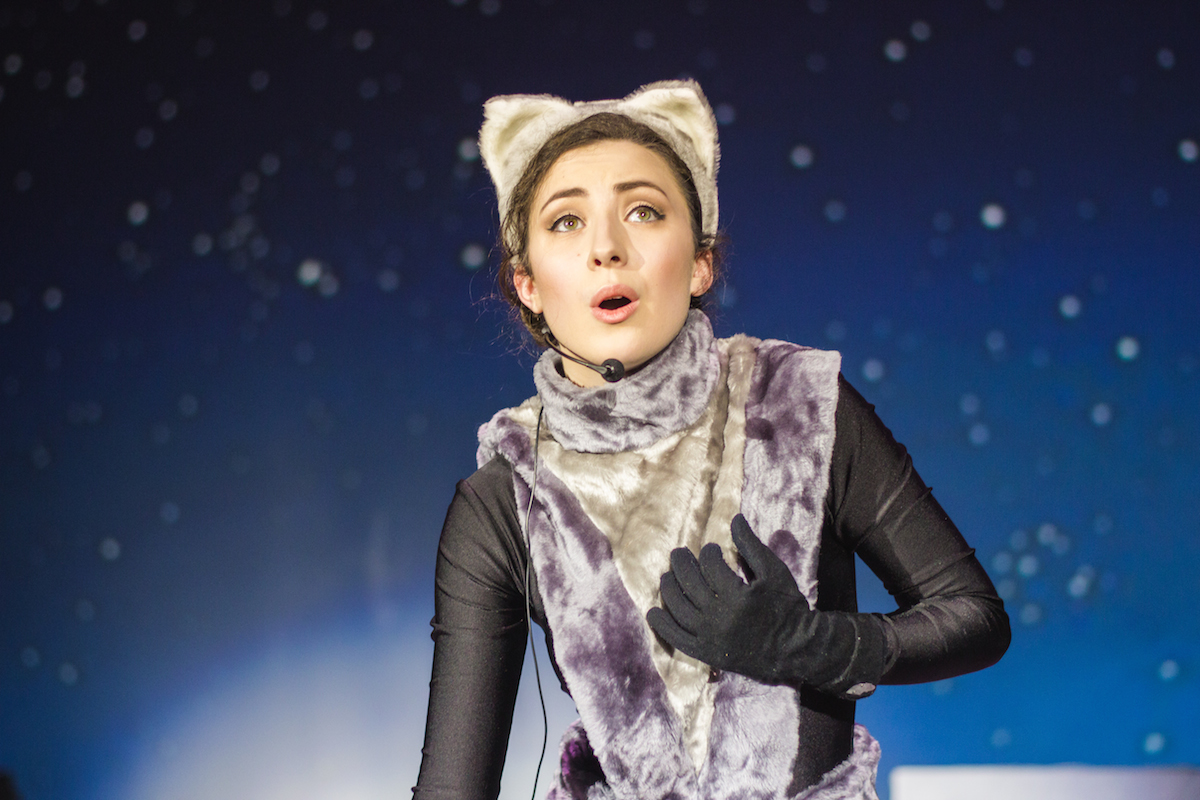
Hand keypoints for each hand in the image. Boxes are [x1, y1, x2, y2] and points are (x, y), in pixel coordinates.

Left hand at [645, 514, 884, 696]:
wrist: (796, 648)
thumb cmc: (787, 606)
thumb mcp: (774, 572)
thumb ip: (751, 546)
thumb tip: (734, 518)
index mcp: (738, 597)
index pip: (710, 567)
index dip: (707, 554)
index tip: (711, 550)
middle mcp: (720, 619)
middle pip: (689, 585)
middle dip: (681, 564)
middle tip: (679, 554)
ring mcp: (711, 639)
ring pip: (678, 609)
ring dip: (668, 589)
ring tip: (667, 576)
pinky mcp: (707, 655)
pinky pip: (677, 639)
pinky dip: (662, 625)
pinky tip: (653, 612)